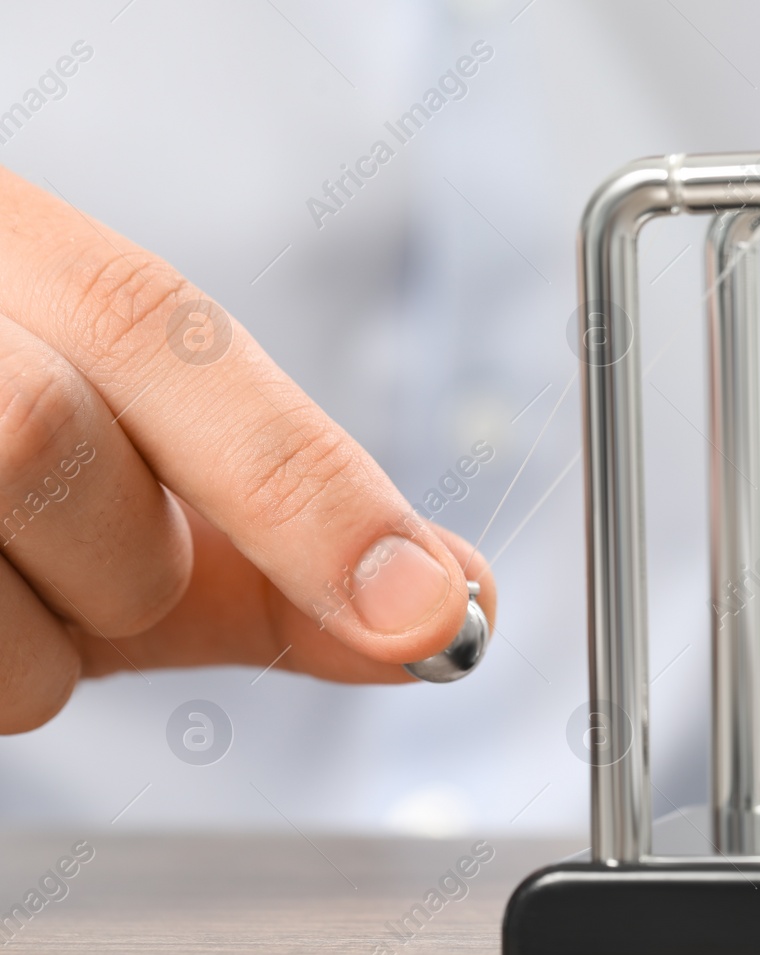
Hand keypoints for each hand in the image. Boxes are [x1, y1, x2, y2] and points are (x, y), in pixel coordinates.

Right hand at [0, 166, 494, 732]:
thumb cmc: (11, 438)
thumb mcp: (150, 459)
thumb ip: (298, 524)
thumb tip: (455, 605)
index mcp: (11, 244)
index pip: (160, 333)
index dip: (304, 485)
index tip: (422, 609)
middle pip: (40, 443)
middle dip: (123, 563)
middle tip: (111, 566)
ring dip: (35, 645)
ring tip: (12, 584)